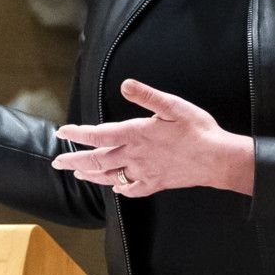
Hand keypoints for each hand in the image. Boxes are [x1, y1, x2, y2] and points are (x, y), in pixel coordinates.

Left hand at [54, 79, 255, 196]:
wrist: (217, 159)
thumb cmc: (197, 130)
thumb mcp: (173, 106)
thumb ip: (147, 96)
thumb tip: (125, 85)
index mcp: (136, 134)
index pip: (98, 135)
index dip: (77, 134)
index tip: (62, 132)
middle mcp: (134, 156)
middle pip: (96, 160)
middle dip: (74, 160)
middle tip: (58, 161)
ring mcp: (143, 172)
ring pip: (108, 176)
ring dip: (90, 175)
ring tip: (77, 173)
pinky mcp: (154, 184)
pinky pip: (131, 189)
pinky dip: (119, 188)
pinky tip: (114, 187)